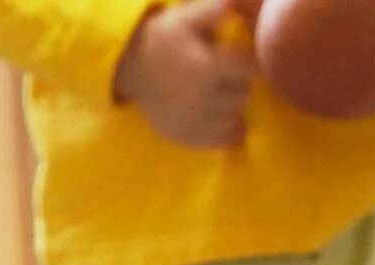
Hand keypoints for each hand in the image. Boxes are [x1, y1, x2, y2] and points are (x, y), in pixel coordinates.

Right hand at [114, 0, 255, 149]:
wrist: (125, 69)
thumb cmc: (160, 39)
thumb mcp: (186, 17)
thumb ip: (215, 10)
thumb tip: (236, 4)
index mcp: (207, 68)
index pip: (250, 67)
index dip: (246, 60)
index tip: (234, 56)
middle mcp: (202, 99)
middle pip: (243, 93)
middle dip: (239, 83)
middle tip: (227, 75)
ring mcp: (193, 121)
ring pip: (235, 117)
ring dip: (234, 106)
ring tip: (222, 94)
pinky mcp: (185, 136)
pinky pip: (220, 140)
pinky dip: (228, 131)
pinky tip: (223, 118)